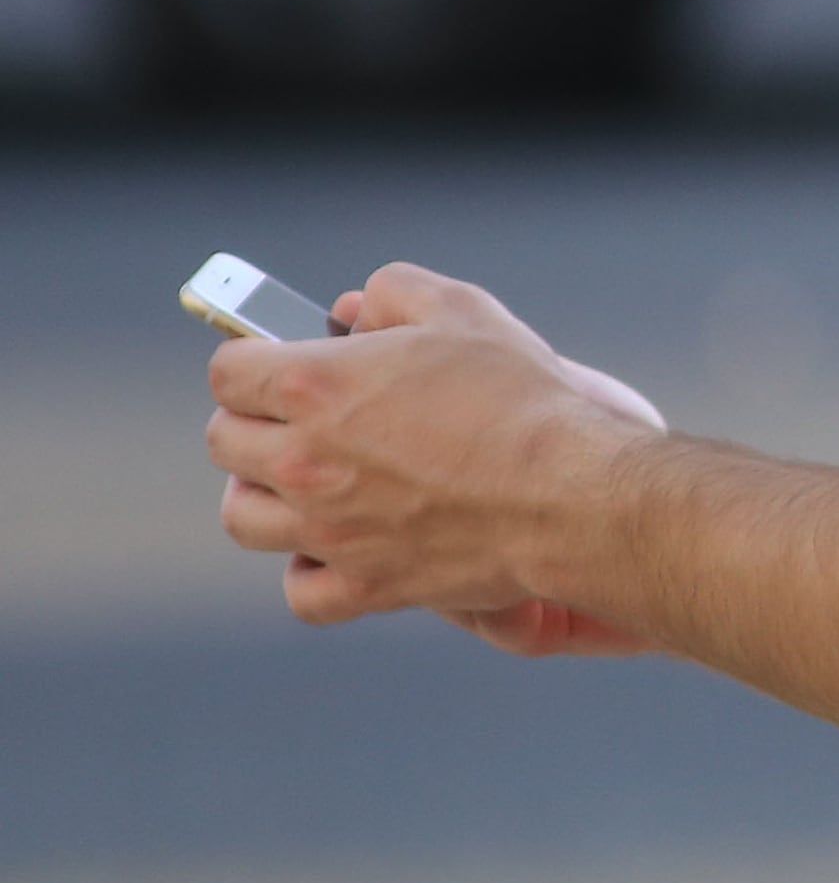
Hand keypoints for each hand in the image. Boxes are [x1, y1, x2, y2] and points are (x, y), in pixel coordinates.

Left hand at [206, 263, 660, 645]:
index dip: (252, 360)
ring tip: (304, 483)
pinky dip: (310, 572)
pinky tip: (337, 549)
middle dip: (254, 421)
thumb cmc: (521, 399)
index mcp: (313, 385)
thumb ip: (394, 291)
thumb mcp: (463, 309)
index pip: (228, 370)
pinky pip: (302, 591)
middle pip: (224, 441)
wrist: (570, 494)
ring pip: (243, 517)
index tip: (280, 363)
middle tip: (298, 418)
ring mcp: (328, 530)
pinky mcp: (366, 584)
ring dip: (263, 495)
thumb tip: (354, 311)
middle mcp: (302, 461)